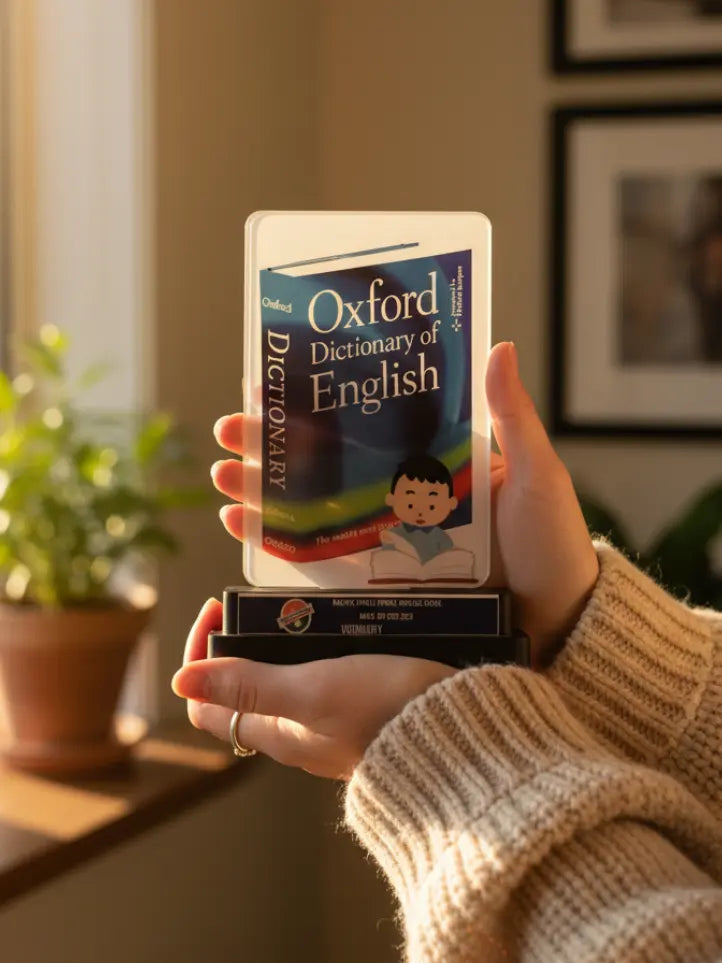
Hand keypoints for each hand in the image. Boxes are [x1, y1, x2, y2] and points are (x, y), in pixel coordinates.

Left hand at [171, 602, 452, 779]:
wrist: (461, 734)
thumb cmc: (385, 711)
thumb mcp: (313, 691)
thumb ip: (252, 684)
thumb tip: (180, 681)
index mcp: (278, 734)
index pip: (210, 705)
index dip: (201, 657)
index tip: (219, 608)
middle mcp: (300, 734)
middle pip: (247, 689)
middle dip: (243, 641)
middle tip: (261, 599)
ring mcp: (334, 724)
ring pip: (288, 679)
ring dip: (282, 641)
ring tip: (299, 603)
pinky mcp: (366, 710)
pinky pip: (326, 677)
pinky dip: (319, 647)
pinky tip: (338, 621)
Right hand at [210, 341, 598, 665]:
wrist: (559, 621)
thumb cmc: (554, 543)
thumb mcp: (537, 473)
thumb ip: (511, 418)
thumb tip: (497, 345)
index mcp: (438, 457)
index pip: (366, 420)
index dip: (316, 402)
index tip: (269, 384)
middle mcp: (408, 491)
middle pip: (329, 462)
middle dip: (272, 447)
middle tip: (227, 433)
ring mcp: (394, 536)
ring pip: (317, 506)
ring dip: (264, 491)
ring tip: (223, 479)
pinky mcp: (386, 578)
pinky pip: (326, 557)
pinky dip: (283, 542)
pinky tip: (245, 529)